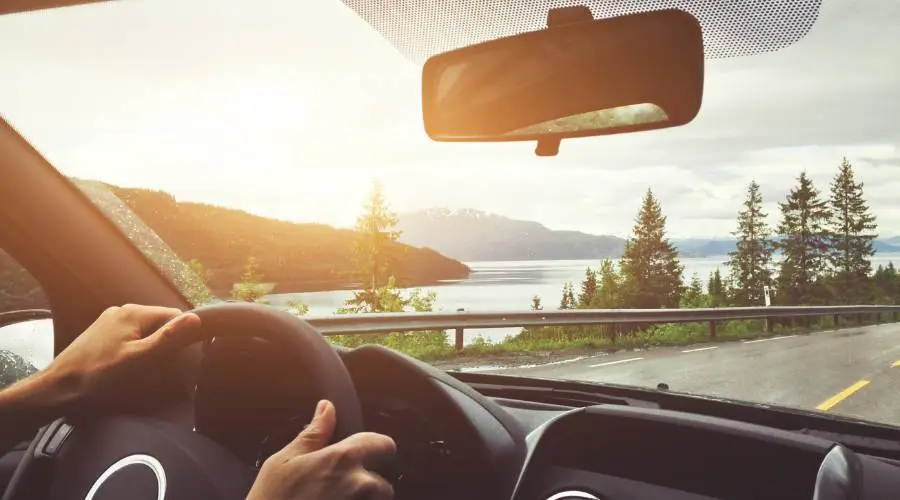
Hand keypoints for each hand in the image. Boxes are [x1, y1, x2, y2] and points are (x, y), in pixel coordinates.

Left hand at [44, 304, 201, 403]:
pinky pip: (130, 335)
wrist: (58, 388)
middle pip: (159, 322)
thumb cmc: (98, 375)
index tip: (179, 358)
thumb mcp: (138, 358)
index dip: (181, 335)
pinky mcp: (102, 332)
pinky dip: (135, 348)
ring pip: (145, 330)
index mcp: (134, 312)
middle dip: (164, 342)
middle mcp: (122, 310)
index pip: (174, 315)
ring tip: (142, 369)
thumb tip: (195, 318)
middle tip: (159, 367)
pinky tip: (128, 365)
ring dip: (149, 347)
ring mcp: (110, 320)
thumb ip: (167, 338)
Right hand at [248, 400, 395, 499]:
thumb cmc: (271, 498)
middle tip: (342, 487)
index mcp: (343, 459)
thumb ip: (314, 434)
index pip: (384, 445)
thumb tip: (327, 408)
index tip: (369, 453)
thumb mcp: (285, 460)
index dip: (378, 447)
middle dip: (369, 485)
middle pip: (384, 483)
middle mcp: (359, 484)